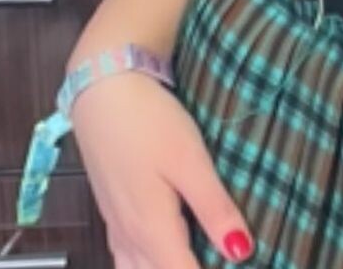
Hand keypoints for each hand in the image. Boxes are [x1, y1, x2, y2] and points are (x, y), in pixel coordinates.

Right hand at [69, 70, 253, 268]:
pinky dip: (146, 266)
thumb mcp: (190, 160)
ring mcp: (117, 227)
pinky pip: (126, 260)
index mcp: (153, 231)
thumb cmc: (148, 122)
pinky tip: (160, 254)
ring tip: (194, 256)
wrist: (101, 90)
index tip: (235, 263)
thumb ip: (215, 208)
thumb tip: (241, 252)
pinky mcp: (112, 213)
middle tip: (219, 258)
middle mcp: (131, 239)